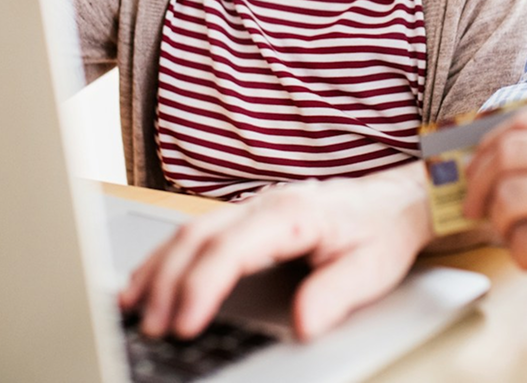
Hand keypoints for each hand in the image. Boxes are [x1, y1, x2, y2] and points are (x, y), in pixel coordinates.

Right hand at [120, 161, 433, 340]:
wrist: (394, 200)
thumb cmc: (381, 232)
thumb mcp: (372, 268)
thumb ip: (335, 294)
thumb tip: (301, 323)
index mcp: (292, 214)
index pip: (231, 250)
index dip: (202, 287)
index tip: (185, 323)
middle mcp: (264, 204)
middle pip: (198, 238)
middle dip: (168, 283)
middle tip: (153, 327)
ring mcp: (252, 207)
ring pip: (190, 231)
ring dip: (158, 268)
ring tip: (133, 306)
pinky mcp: (247, 218)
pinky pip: (198, 232)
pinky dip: (168, 257)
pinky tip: (150, 280)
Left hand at [462, 103, 526, 342]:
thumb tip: (499, 152)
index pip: (524, 120)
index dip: (488, 144)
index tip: (476, 168)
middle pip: (505, 153)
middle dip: (478, 182)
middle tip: (474, 206)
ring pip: (506, 197)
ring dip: (499, 222)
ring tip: (516, 238)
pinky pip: (520, 238)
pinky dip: (518, 252)